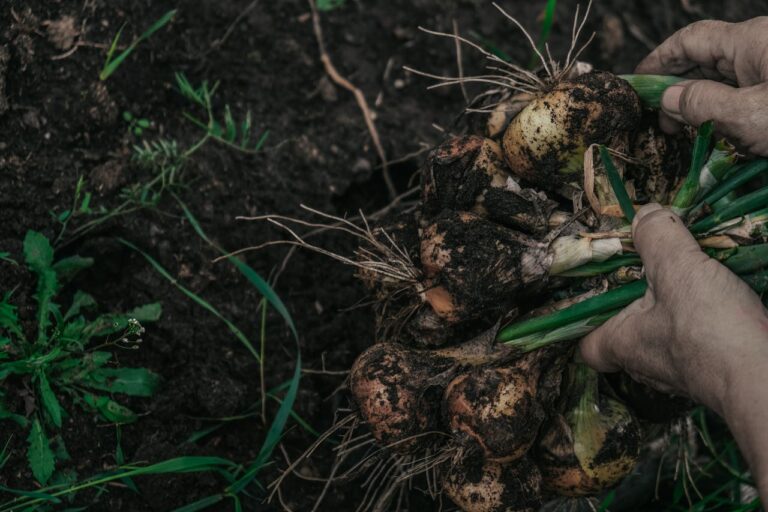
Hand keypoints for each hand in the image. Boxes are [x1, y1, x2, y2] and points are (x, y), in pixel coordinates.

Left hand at [579, 204, 767, 498]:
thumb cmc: (710, 332)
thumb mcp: (678, 269)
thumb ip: (657, 238)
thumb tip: (644, 215)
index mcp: (622, 343)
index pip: (588, 346)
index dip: (588, 322)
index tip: (600, 290)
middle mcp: (647, 364)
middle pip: (628, 333)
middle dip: (638, 302)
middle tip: (654, 269)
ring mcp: (683, 371)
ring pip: (667, 336)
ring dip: (677, 308)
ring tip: (693, 276)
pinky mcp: (716, 370)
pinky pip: (701, 341)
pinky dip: (708, 320)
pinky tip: (723, 298)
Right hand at [635, 18, 767, 154]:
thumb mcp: (749, 115)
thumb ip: (702, 105)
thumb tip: (667, 98)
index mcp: (749, 41)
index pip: (689, 40)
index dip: (659, 60)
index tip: (637, 83)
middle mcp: (758, 49)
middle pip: (704, 61)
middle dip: (676, 89)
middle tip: (659, 120)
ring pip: (723, 81)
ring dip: (699, 106)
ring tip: (684, 131)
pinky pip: (742, 95)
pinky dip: (723, 113)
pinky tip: (715, 132)